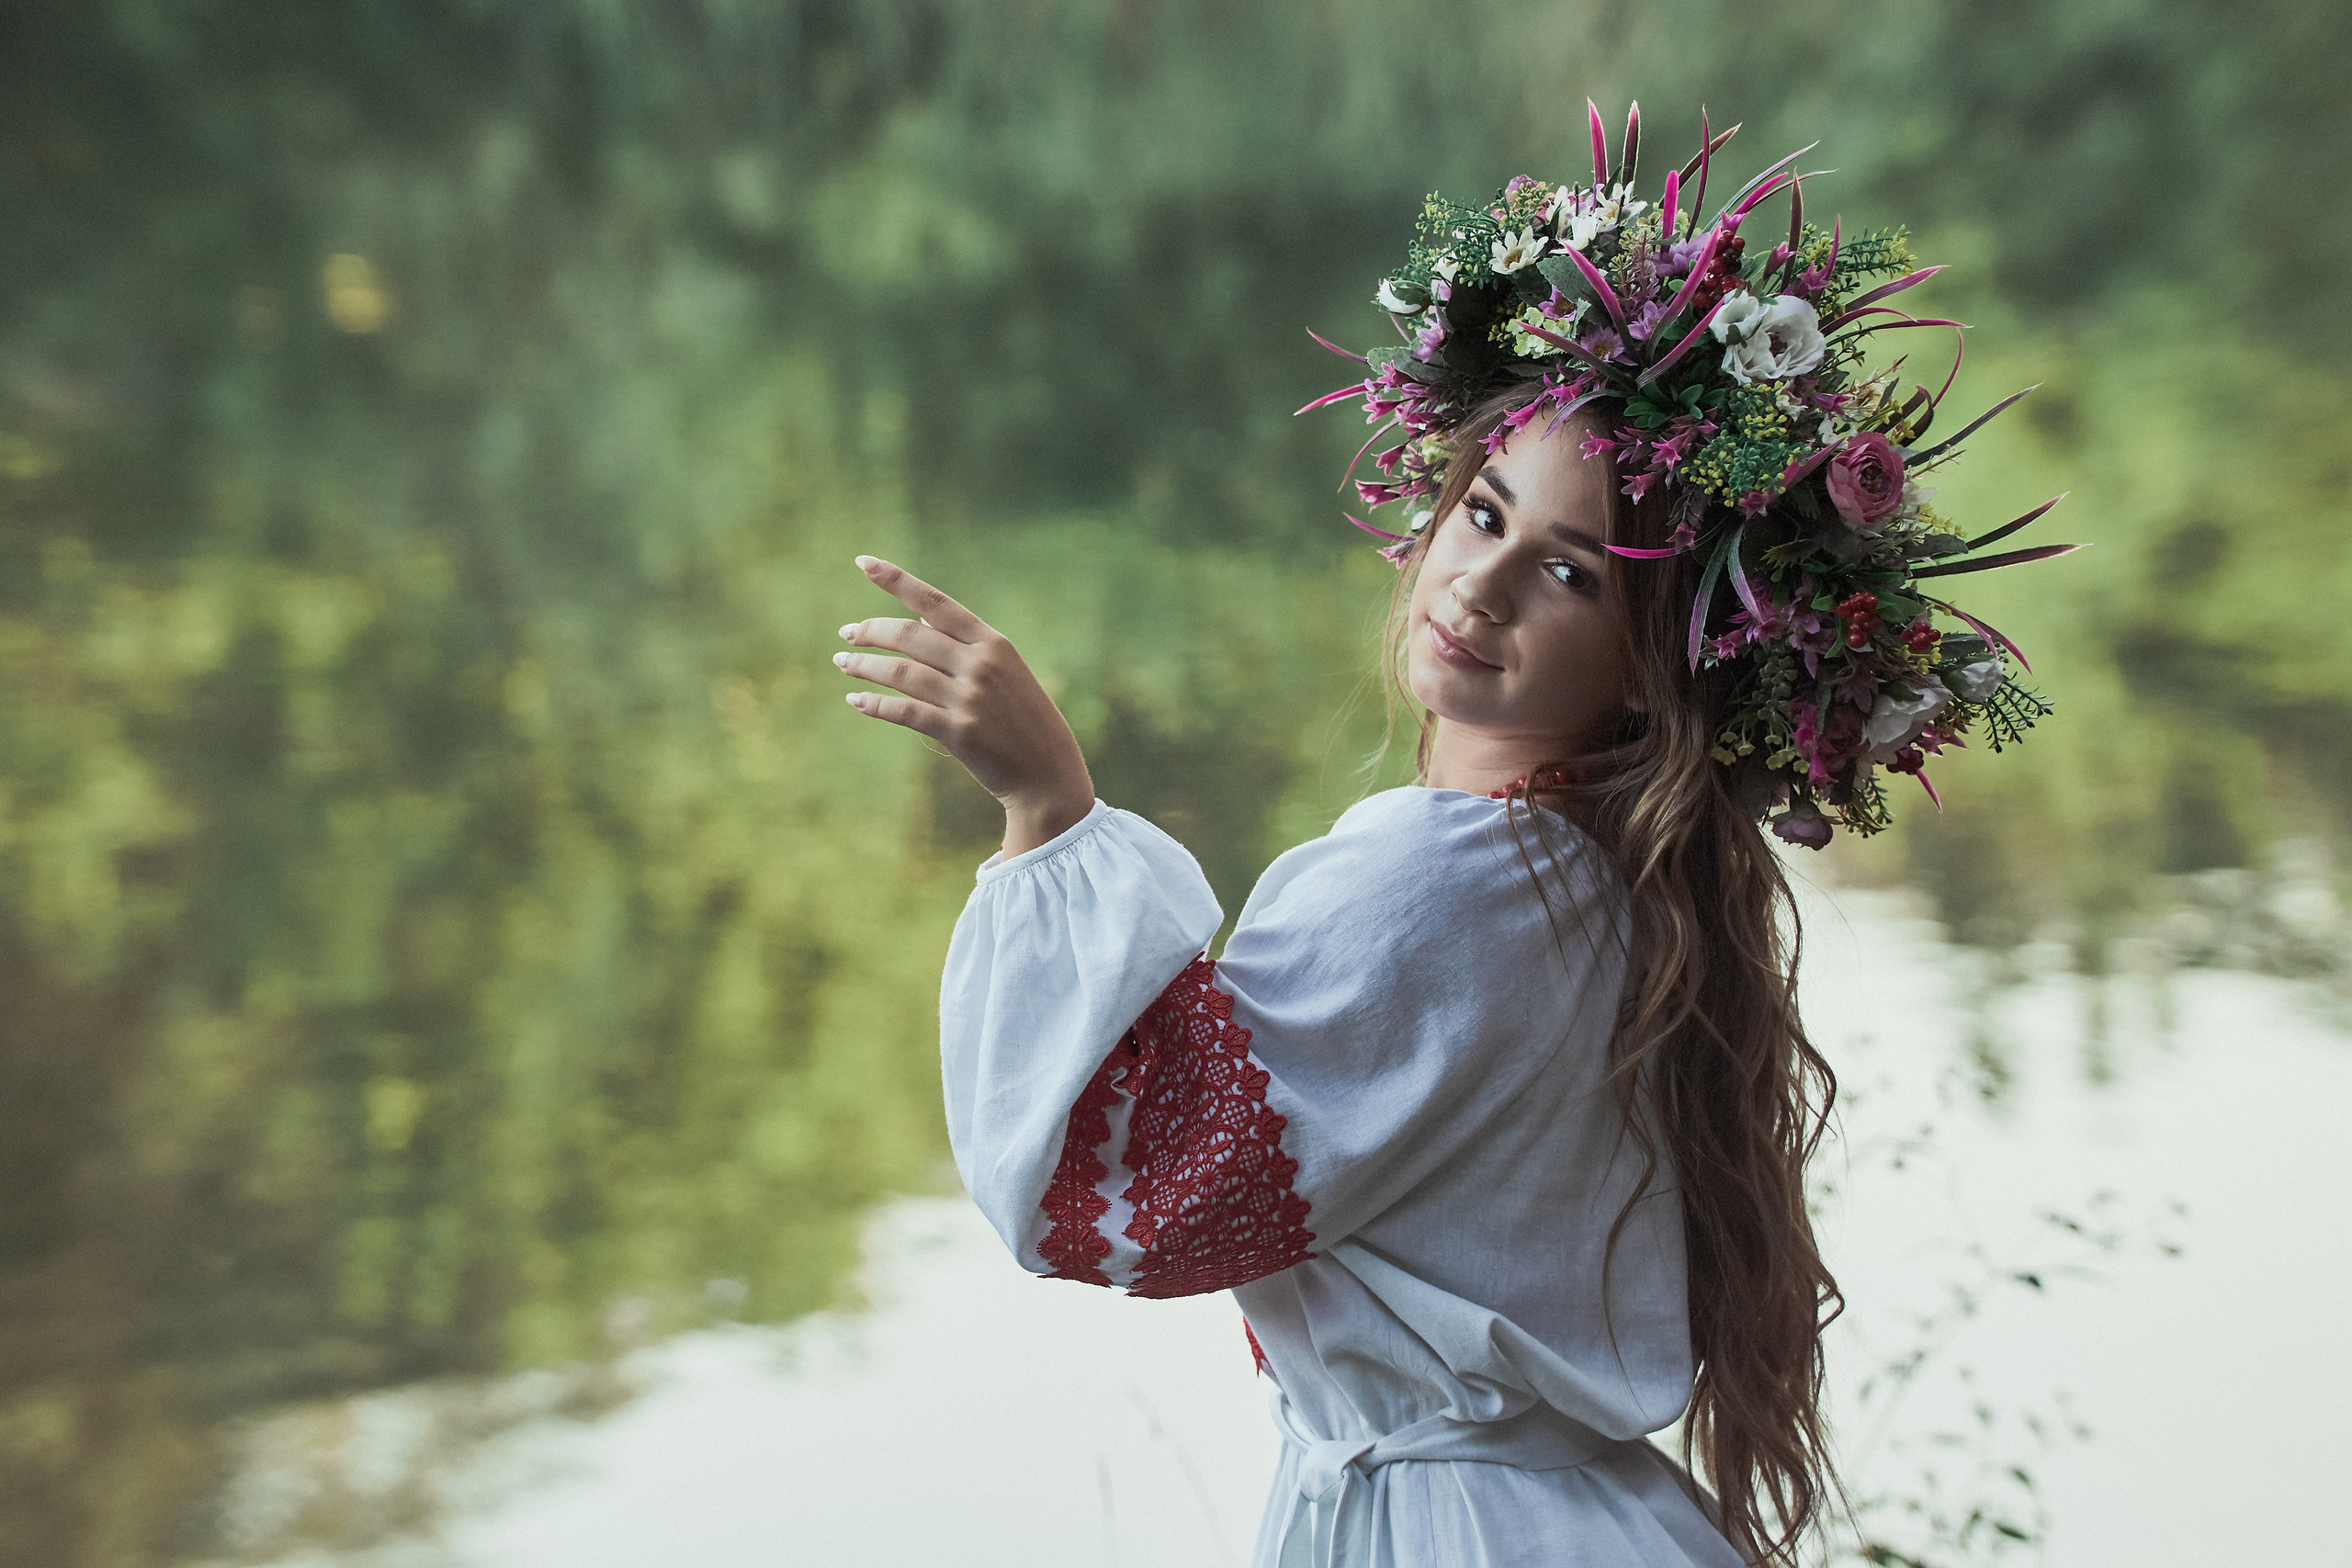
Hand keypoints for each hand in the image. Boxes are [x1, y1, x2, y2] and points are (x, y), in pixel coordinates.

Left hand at [835, 555, 1093, 856]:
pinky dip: (875, 704)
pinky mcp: (959, 734)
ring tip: (843, 663)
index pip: (935, 602)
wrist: (1048, 773)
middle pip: (910, 635)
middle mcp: (981, 665)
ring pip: (902, 673)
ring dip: (864, 666)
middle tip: (847, 634)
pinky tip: (856, 700)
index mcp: (993, 643)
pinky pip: (905, 712)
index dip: (897, 580)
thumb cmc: (1023, 719)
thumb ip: (963, 645)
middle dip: (871, 631)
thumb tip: (916, 619)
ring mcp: (970, 699)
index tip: (864, 562)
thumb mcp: (1005, 671)